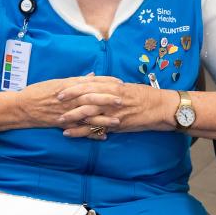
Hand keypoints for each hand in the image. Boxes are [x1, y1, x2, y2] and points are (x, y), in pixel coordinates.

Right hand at [16, 74, 122, 128]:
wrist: (23, 106)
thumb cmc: (39, 92)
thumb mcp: (57, 82)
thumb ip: (76, 80)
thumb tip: (92, 76)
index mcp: (68, 86)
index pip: (91, 83)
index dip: (106, 83)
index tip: (119, 83)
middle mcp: (69, 99)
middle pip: (91, 98)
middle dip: (107, 100)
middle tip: (122, 100)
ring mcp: (66, 112)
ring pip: (88, 116)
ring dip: (103, 119)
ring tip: (117, 121)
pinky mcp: (63, 124)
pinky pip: (79, 129)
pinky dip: (91, 133)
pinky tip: (103, 136)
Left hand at [57, 82, 175, 139]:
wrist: (161, 108)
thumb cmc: (144, 95)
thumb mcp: (126, 86)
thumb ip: (109, 85)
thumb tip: (94, 81)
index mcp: (113, 85)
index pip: (89, 83)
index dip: (74, 86)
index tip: (61, 87)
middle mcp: (111, 97)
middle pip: (85, 96)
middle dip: (69, 98)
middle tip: (54, 100)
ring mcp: (113, 111)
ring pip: (88, 113)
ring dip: (72, 116)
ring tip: (58, 119)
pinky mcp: (115, 125)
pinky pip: (95, 129)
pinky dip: (81, 132)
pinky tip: (69, 134)